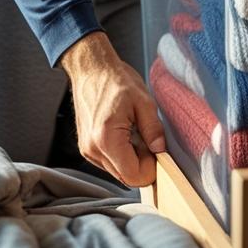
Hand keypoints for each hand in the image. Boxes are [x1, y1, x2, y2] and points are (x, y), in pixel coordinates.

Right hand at [59, 31, 166, 185]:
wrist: (91, 70)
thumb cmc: (115, 80)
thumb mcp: (143, 101)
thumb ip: (153, 129)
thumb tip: (160, 150)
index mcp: (106, 139)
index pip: (133, 176)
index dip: (151, 169)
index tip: (158, 153)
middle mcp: (93, 149)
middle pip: (125, 177)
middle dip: (142, 163)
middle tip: (149, 139)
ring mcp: (87, 150)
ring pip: (118, 171)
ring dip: (132, 159)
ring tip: (135, 133)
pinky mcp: (86, 148)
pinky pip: (109, 162)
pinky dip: (121, 154)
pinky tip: (125, 134)